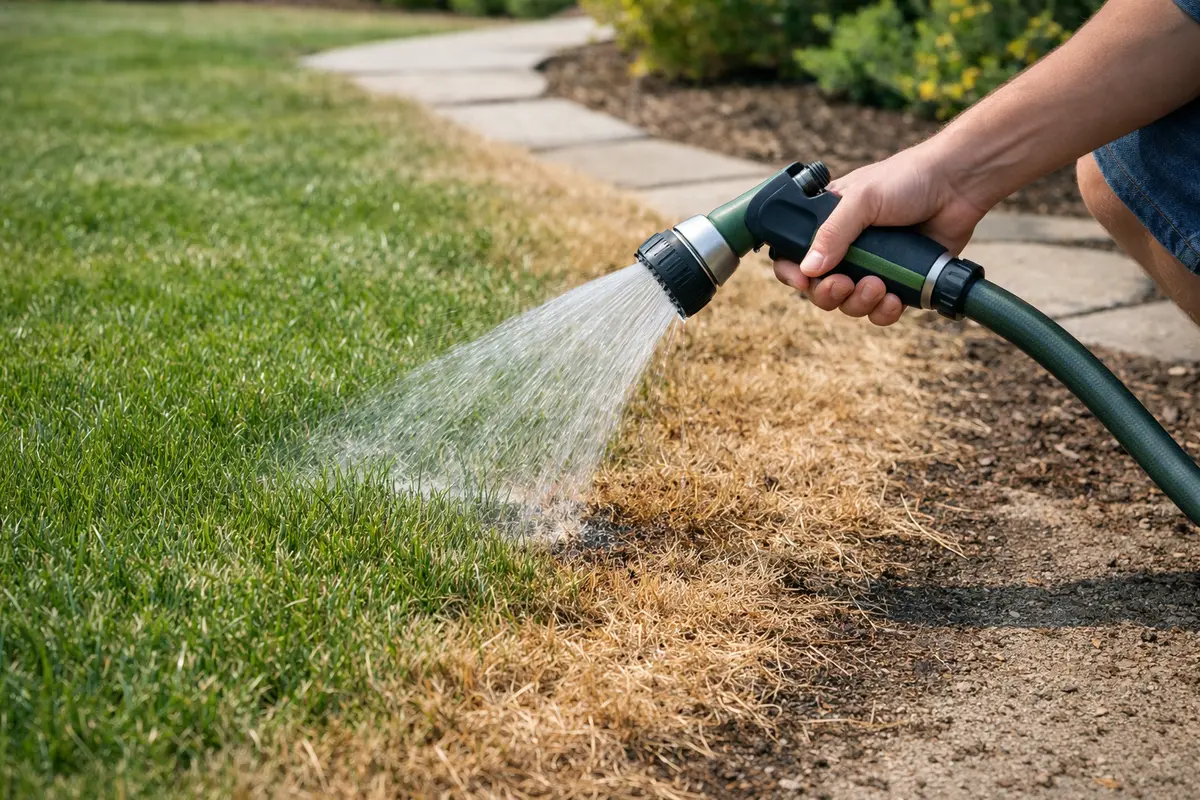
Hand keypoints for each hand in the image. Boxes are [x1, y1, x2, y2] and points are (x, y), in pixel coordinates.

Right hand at [774, 141, 991, 325]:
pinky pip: (881, 310)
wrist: (958, 185)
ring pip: (850, 303)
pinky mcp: (900, 282)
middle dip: (828, 294)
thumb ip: (832, 233)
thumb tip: (808, 269)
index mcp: (828, 223)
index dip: (792, 272)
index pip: (794, 255)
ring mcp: (873, 266)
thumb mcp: (862, 200)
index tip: (801, 282)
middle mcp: (847, 248)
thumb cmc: (908, 179)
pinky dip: (884, 311)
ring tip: (878, 286)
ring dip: (859, 302)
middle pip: (820, 288)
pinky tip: (895, 299)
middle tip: (843, 285)